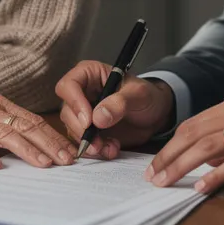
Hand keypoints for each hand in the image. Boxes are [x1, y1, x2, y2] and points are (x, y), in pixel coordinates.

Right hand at [0, 78, 75, 168]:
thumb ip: (0, 122)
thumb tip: (24, 140)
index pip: (31, 119)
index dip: (52, 135)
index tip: (69, 149)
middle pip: (25, 127)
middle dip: (49, 144)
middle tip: (66, 160)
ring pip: (5, 135)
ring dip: (26, 151)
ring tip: (43, 164)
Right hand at [55, 60, 174, 158]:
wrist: (155, 115)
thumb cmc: (147, 96)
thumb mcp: (139, 95)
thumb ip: (119, 103)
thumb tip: (97, 118)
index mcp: (89, 74)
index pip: (69, 85)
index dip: (75, 103)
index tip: (89, 121)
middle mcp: (82, 93)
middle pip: (67, 111)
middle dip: (81, 130)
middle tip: (97, 142)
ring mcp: (84, 113)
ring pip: (73, 130)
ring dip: (89, 143)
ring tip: (109, 147)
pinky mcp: (89, 131)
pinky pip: (84, 143)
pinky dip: (96, 150)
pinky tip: (111, 149)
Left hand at [145, 95, 223, 194]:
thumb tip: (206, 156)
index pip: (194, 123)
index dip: (171, 143)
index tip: (156, 161)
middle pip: (193, 133)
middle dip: (168, 155)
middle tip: (152, 176)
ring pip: (207, 146)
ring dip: (181, 165)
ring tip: (166, 182)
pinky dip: (215, 175)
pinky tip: (201, 187)